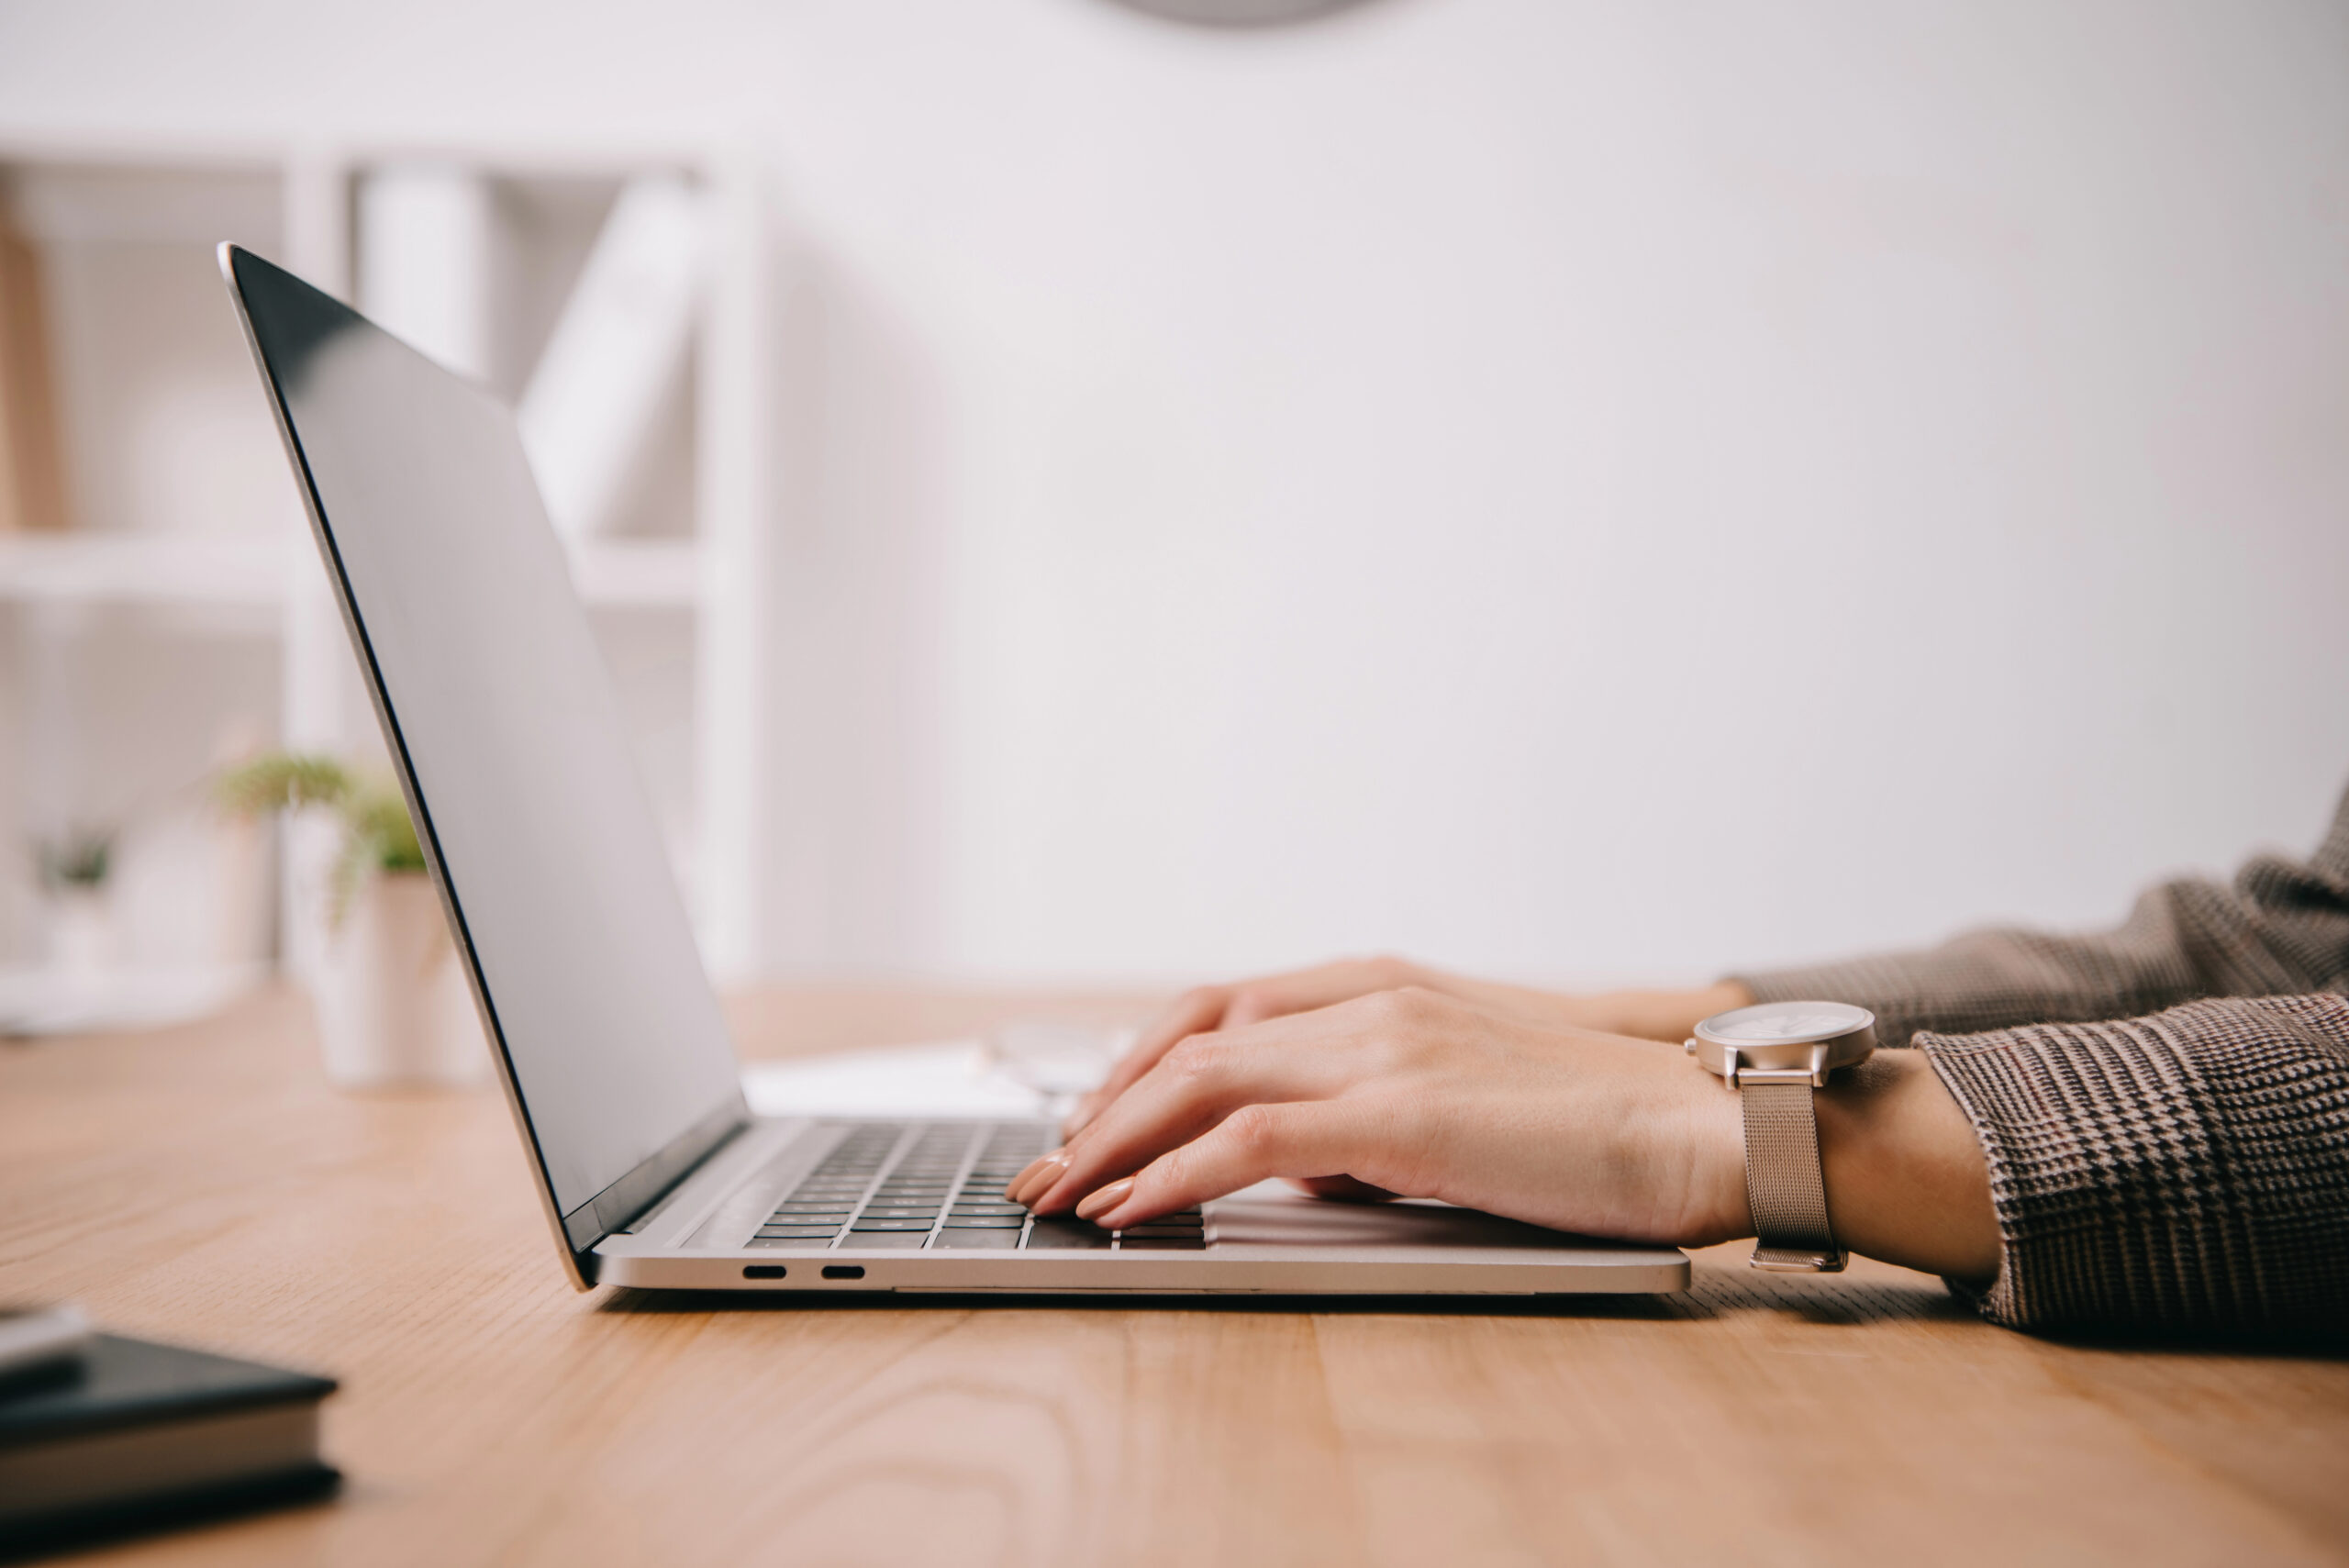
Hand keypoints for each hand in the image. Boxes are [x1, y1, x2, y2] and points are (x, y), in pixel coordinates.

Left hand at [1013, 985, 2004, 1279]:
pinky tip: (1131, 1211)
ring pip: (1201, 1076)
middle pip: (1191, 1035)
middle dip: (1102, 1103)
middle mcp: (1369, 998)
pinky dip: (1173, 1173)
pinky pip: (1250, 1139)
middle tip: (1045, 1168)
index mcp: (1382, 985)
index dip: (1139, 1064)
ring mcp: (1383, 1045)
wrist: (1700, 1125)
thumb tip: (1294, 1164)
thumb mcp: (1462, 1099)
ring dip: (1114, 1139)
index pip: (1221, 1009)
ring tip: (1060, 1197)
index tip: (1091, 1120)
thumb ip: (1370, 1112)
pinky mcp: (1402, 1111)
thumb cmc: (1597, 1124)